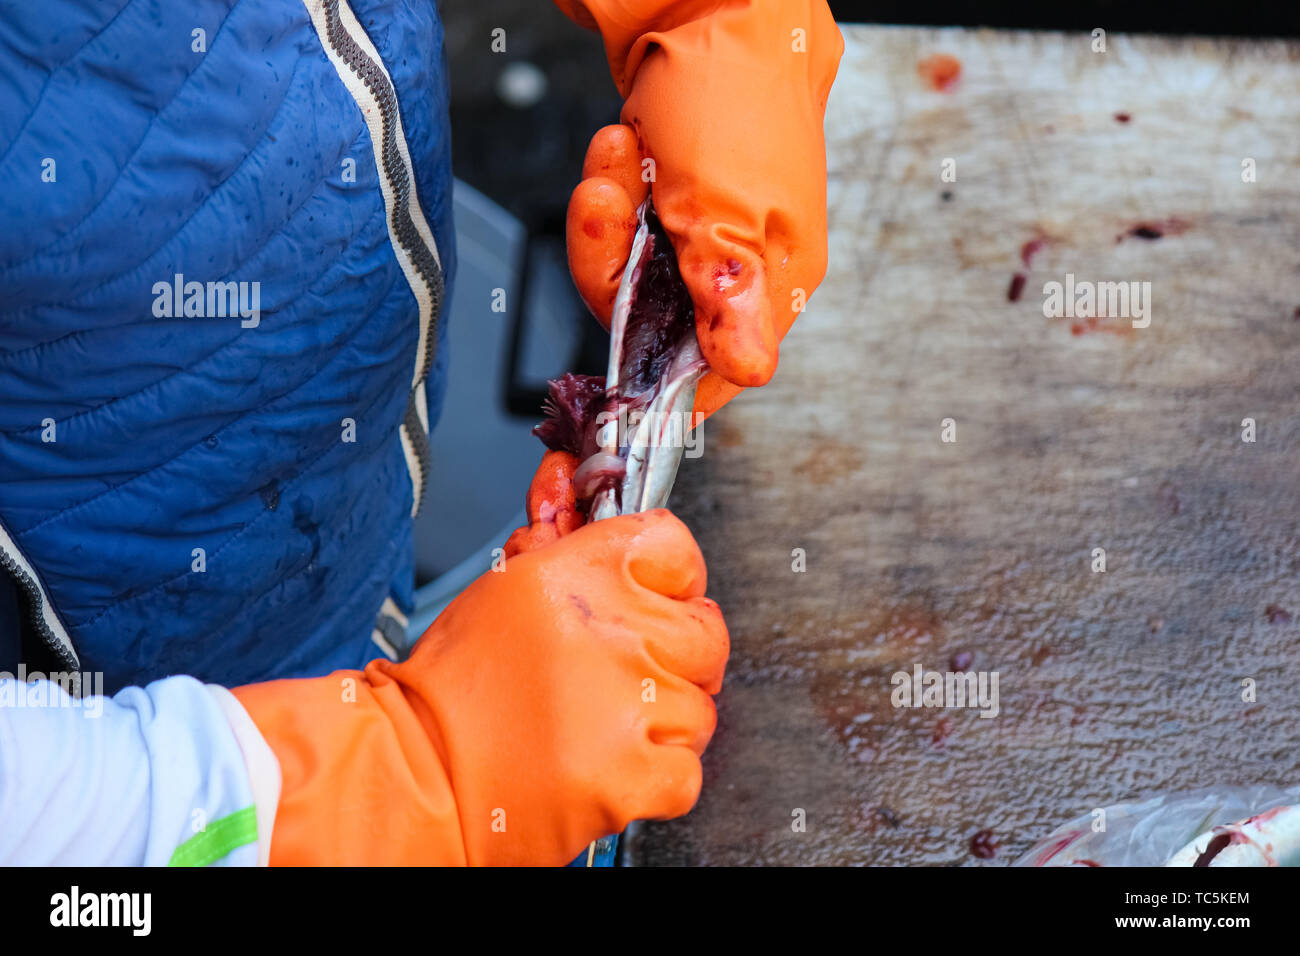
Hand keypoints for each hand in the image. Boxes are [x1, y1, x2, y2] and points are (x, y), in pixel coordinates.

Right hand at [233, 508, 727, 864]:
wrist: (415, 776)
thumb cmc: (454, 686)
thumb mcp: (508, 586)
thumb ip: (561, 537)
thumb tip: (571, 474)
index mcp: (581, 575)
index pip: (676, 547)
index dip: (671, 579)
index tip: (657, 600)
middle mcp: (613, 633)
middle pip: (705, 634)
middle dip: (672, 656)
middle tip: (621, 675)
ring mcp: (629, 708)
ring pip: (698, 707)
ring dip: (659, 721)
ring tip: (597, 728)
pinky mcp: (632, 777)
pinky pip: (685, 772)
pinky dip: (654, 779)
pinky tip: (606, 768)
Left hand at [558, 0, 843, 420]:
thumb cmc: (733, 90)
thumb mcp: (724, 207)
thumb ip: (728, 298)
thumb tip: (749, 373)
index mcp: (776, 280)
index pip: (723, 370)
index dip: (668, 373)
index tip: (624, 361)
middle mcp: (742, 262)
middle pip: (658, 324)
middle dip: (620, 265)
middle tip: (618, 205)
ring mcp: (703, 228)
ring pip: (629, 272)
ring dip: (610, 214)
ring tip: (623, 156)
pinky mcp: (670, 197)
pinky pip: (620, 224)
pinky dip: (610, 182)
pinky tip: (624, 143)